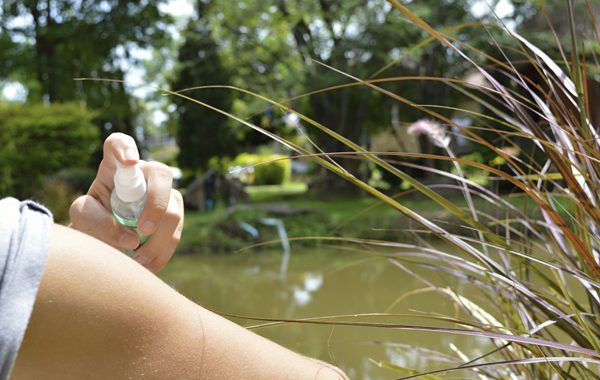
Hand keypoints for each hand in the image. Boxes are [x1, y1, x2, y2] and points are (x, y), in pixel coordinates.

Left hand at [70, 133, 183, 271]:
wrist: (103, 239)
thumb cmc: (90, 220)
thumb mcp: (82, 219)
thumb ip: (97, 223)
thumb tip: (132, 238)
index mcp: (114, 168)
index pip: (119, 144)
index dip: (125, 148)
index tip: (129, 163)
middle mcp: (143, 175)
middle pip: (161, 175)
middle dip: (157, 204)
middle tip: (143, 230)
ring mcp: (163, 194)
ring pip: (174, 210)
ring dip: (159, 239)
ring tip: (138, 260)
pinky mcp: (173, 216)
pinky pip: (177, 232)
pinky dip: (163, 252)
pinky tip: (148, 264)